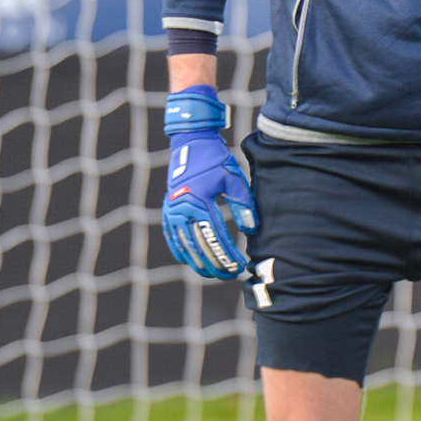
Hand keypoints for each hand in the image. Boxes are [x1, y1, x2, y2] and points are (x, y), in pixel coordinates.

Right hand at [162, 86, 257, 278]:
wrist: (191, 145)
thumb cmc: (216, 161)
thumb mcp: (233, 179)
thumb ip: (243, 204)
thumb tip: (252, 230)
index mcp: (199, 201)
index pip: (215, 236)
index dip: (227, 254)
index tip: (239, 266)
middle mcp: (182, 209)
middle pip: (199, 246)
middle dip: (215, 264)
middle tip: (230, 275)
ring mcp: (172, 212)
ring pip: (185, 246)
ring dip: (199, 263)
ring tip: (215, 274)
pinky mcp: (168, 212)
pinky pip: (173, 239)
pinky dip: (183, 253)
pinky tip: (193, 263)